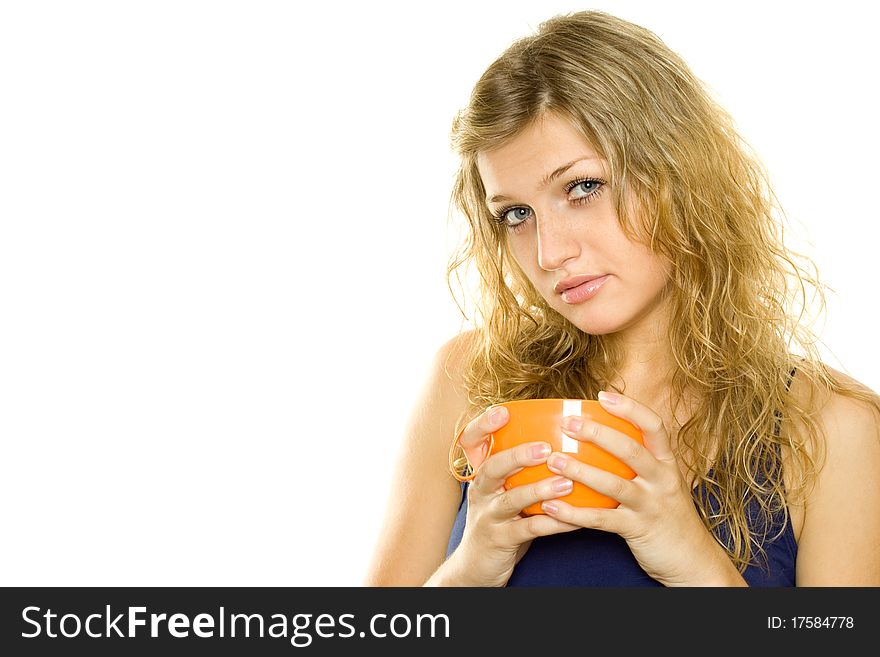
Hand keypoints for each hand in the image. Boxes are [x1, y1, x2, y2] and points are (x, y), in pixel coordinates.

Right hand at [453, 406, 580, 586]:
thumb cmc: (500, 521)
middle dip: (518, 456)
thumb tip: (563, 441)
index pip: (471, 442)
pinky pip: (528, 530)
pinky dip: (552, 523)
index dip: (483, 426)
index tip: (503, 411)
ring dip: (539, 490)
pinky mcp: (500, 540)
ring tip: (566, 483)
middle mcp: (480, 492)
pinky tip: (574, 519)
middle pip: (492, 468)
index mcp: (481, 475)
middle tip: (546, 448)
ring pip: (511, 500)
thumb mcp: (502, 492)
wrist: (477, 567)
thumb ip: (521, 470)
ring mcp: (488, 517)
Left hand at [539, 391, 740, 585]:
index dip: (630, 408)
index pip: (654, 426)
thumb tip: (600, 434)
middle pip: (631, 450)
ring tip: (553, 461)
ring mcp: (652, 505)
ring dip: (581, 471)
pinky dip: (574, 513)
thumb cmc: (667, 514)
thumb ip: (639, 461)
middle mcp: (663, 480)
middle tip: (568, 424)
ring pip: (614, 485)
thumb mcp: (661, 482)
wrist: (693, 561)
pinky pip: (602, 520)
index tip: (603, 395)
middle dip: (598, 434)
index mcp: (667, 463)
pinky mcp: (639, 530)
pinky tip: (550, 507)